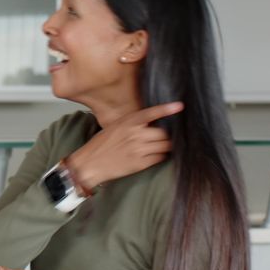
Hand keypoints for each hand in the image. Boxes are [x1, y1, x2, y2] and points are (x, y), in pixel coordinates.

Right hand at [66, 102, 183, 188]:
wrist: (90, 163)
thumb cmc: (100, 145)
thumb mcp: (114, 127)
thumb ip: (132, 124)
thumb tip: (152, 123)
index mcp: (128, 122)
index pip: (151, 113)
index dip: (167, 109)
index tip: (180, 106)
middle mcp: (134, 134)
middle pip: (163, 132)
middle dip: (166, 135)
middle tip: (164, 136)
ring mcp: (138, 149)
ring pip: (165, 145)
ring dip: (166, 146)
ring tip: (160, 146)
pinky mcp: (140, 163)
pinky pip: (159, 157)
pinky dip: (160, 156)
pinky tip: (154, 155)